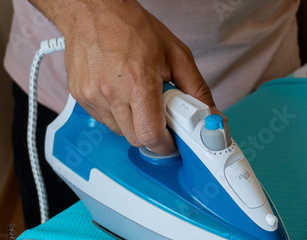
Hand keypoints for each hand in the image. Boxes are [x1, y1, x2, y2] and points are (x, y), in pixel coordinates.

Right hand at [58, 0, 219, 154]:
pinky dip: (117, 116)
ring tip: (139, 100)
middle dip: (152, 136)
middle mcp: (111, 93)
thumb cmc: (134, 28)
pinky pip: (104, 121)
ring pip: (119, 132)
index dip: (165, 145)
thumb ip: (197, 89)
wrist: (94, 10)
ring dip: (134, 125)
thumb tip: (211, 114)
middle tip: (160, 118)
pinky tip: (122, 95)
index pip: (151, 135)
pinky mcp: (80, 96)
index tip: (173, 142)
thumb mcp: (177, 55)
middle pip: (136, 139)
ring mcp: (92, 96)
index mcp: (138, 83)